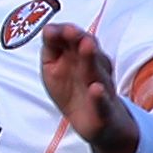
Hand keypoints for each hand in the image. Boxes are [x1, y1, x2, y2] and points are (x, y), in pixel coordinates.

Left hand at [37, 23, 138, 152]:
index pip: (74, 39)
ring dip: (91, 59)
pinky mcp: (103, 109)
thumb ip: (51, 49)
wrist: (99, 123)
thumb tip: (48, 29)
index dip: (64, 33)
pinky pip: (102, 101)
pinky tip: (96, 89)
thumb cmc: (73, 91)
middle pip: (88, 50)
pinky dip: (99, 96)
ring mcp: (101, 87)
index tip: (52, 30)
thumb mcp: (54, 69)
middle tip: (72, 31)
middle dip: (80, 39)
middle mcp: (93, 67)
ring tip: (87, 46)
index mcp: (80, 56)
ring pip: (97, 71)